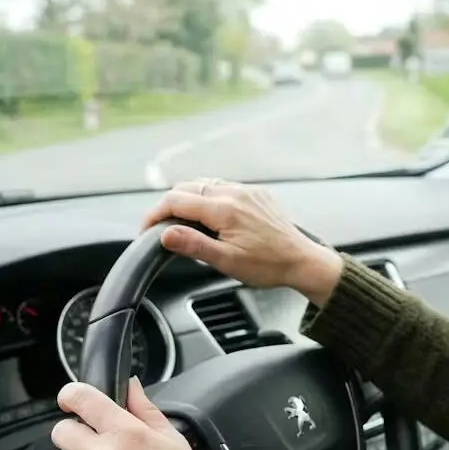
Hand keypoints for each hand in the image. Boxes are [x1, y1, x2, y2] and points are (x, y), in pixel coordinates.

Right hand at [140, 178, 343, 306]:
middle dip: (169, 205)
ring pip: (205, 184)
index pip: (177, 200)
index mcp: (225, 209)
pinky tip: (209, 216)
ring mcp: (247, 191)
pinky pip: (223, 186)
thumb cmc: (268, 265)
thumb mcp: (227, 261)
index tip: (146, 228)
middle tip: (161, 227)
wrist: (302, 261)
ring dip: (188, 198)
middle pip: (187, 187)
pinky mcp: (256, 194)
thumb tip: (166, 234)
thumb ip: (194, 245)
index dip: (155, 214)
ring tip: (183, 222)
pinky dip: (208, 197)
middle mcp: (235, 193)